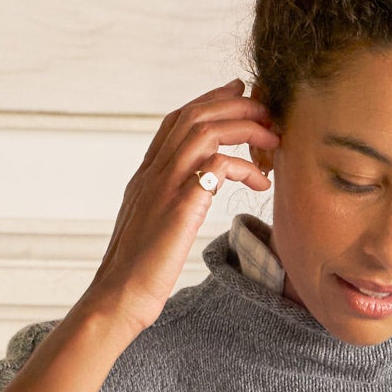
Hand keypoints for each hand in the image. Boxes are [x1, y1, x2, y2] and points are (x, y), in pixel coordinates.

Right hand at [83, 80, 278, 340]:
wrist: (118, 297)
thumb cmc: (137, 274)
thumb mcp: (152, 228)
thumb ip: (168, 204)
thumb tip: (192, 197)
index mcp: (145, 176)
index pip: (176, 120)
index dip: (208, 100)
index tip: (237, 93)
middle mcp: (153, 173)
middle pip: (194, 115)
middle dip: (234, 104)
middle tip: (265, 107)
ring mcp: (165, 186)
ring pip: (206, 130)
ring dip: (245, 127)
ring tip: (273, 138)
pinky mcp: (181, 206)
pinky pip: (219, 166)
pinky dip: (245, 166)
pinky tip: (261, 182)